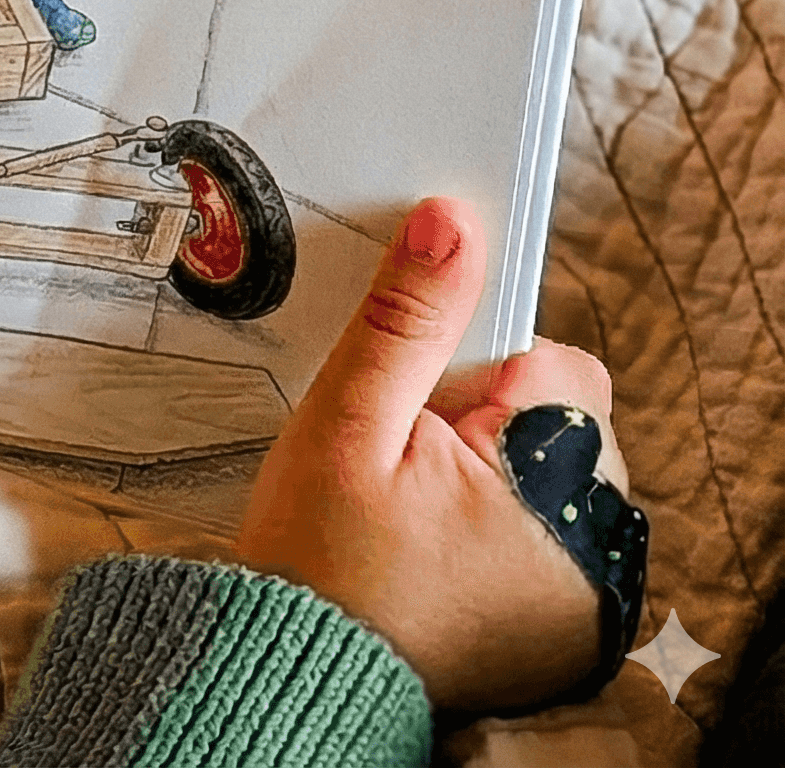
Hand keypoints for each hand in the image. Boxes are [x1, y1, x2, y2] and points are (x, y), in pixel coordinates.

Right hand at [235, 198, 615, 713]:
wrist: (294, 669)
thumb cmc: (315, 560)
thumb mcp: (345, 423)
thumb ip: (404, 321)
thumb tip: (452, 223)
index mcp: (558, 489)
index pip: (553, 362)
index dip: (471, 371)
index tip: (412, 411)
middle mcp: (596, 546)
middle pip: (555, 415)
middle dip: (481, 421)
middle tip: (399, 465)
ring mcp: (586, 590)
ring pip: (548, 466)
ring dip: (489, 470)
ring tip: (410, 508)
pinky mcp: (564, 619)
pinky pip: (542, 526)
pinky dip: (494, 521)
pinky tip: (431, 540)